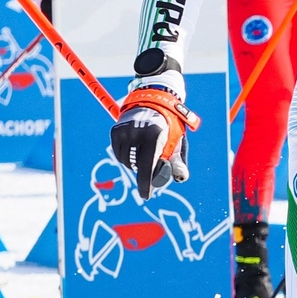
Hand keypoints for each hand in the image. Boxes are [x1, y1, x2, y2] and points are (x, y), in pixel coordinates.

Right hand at [110, 67, 197, 199]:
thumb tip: (180, 178)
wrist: (153, 100)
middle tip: (149, 182)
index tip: (147, 196)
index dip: (146, 184)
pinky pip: (119, 153)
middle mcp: (137, 132)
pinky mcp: (115, 130)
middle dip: (143, 176)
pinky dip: (127, 156)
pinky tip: (136, 149)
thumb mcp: (178, 141)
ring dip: (135, 164)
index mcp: (155, 135)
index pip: (148, 166)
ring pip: (126, 161)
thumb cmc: (169, 125)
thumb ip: (178, 160)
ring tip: (145, 155)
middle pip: (137, 166)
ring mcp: (124, 131)